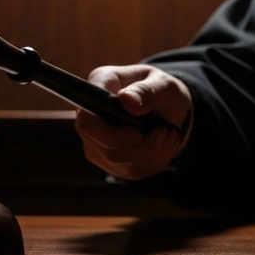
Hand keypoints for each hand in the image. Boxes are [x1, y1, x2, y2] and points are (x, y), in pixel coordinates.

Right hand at [75, 65, 192, 180]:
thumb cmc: (160, 89)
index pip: (86, 121)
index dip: (109, 135)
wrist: (166, 106)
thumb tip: (127, 100)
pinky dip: (155, 160)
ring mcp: (97, 141)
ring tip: (168, 133)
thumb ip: (147, 91)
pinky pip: (131, 171)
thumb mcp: (162, 84)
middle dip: (142, 148)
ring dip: (153, 153)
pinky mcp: (109, 160)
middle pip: (105, 149)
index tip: (138, 135)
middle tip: (165, 131)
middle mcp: (91, 116)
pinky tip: (163, 144)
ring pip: (120, 163)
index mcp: (99, 87)